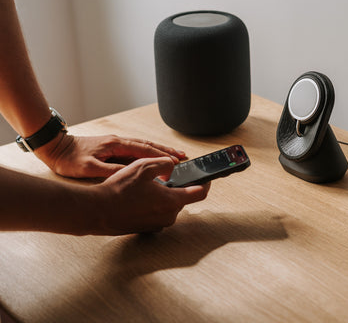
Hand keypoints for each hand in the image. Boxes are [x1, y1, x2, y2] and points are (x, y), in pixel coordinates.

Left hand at [35, 133, 185, 177]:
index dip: (161, 156)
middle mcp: (119, 141)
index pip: (144, 150)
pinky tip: (153, 157)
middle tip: (182, 156)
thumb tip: (130, 174)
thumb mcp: (89, 168)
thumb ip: (110, 171)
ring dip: (160, 150)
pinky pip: (136, 149)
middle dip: (166, 151)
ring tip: (174, 155)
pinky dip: (148, 152)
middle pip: (148, 145)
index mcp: (116, 145)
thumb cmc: (70, 159)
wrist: (55, 148)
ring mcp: (116, 143)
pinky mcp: (112, 147)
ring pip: (143, 146)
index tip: (176, 161)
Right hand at [95, 157, 209, 234]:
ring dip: (162, 196)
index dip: (206, 183)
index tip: (206, 177)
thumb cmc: (119, 190)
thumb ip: (164, 163)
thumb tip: (172, 168)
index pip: (200, 193)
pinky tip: (137, 198)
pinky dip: (152, 205)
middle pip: (182, 198)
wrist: (96, 211)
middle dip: (175, 187)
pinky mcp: (147, 229)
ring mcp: (157, 225)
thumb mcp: (143, 166)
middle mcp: (168, 217)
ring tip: (144, 188)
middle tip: (161, 177)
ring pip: (168, 206)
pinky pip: (156, 214)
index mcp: (171, 201)